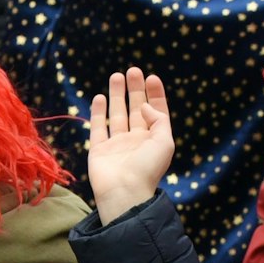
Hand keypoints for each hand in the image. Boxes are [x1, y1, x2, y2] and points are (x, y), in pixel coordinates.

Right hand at [86, 68, 173, 224]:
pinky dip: (98, 112)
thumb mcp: (165, 141)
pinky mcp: (99, 150)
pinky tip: (99, 97)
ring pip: (117, 114)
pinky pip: (98, 127)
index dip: (154, 94)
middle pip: (136, 109)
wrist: (124, 192)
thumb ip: (159, 119)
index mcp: (154, 139)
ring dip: (116, 95)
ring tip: (116, 76)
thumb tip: (144, 106)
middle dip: (135, 89)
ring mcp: (117, 145)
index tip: (151, 77)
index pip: (156, 111)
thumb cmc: (147, 168)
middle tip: (132, 70)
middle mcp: (136, 140)